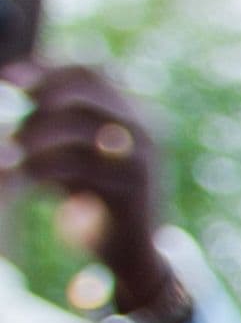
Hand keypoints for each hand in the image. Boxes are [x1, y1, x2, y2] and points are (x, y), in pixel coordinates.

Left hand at [13, 61, 181, 322]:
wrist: (132, 253)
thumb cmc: (93, 200)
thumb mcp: (72, 155)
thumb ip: (51, 127)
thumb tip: (7, 94)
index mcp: (131, 111)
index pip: (89, 71)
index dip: (47, 69)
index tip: (8, 76)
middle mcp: (144, 126)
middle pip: (87, 89)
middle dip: (40, 95)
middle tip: (8, 108)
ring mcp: (142, 156)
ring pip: (78, 129)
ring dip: (34, 134)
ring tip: (7, 147)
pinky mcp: (132, 188)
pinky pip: (77, 167)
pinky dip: (40, 168)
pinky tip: (16, 174)